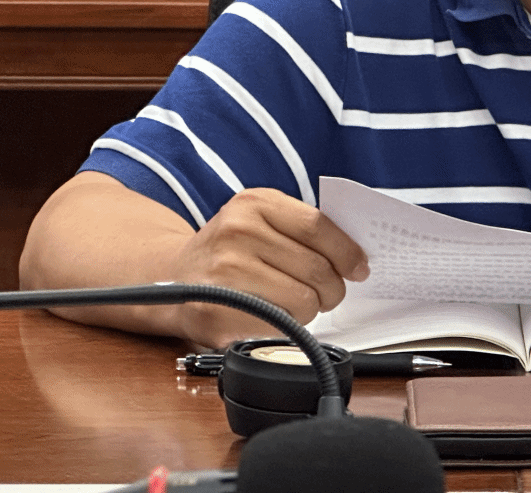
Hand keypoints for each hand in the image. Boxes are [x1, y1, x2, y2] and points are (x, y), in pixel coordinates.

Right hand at [165, 188, 368, 347]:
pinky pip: (279, 325)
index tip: (359, 269)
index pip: (318, 227)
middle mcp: (237, 231)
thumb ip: (302, 229)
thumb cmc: (228, 251)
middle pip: (316, 268)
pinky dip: (286, 327)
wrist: (170, 277)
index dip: (347, 252)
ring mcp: (225, 271)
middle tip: (325, 294)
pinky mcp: (218, 311)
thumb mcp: (260, 221)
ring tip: (292, 303)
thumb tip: (355, 258)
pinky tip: (271, 317)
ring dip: (309, 309)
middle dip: (332, 288)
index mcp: (254, 203)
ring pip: (304, 300)